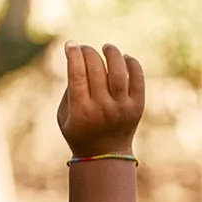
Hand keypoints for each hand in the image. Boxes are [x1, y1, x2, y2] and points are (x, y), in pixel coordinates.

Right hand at [58, 42, 144, 156]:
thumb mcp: (64, 117)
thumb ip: (68, 91)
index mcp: (81, 111)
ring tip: (107, 48)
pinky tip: (124, 58)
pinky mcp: (137, 107)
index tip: (71, 45)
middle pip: (96, 69)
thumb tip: (78, 60)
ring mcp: (121, 108)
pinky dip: (132, 64)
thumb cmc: (80, 132)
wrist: (104, 157)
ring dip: (112, 53)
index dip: (73, 55)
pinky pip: (138, 78)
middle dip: (88, 52)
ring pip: (119, 71)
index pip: (77, 75)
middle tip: (85, 49)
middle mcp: (102, 109)